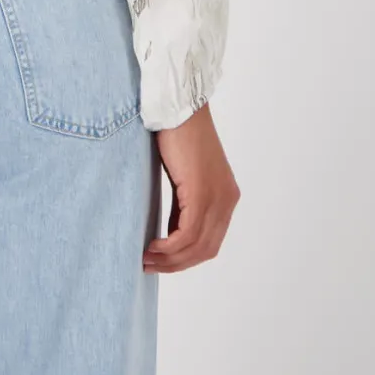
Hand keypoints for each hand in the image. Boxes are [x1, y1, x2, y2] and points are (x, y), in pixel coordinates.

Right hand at [143, 102, 239, 272]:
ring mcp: (217, 198)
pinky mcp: (202, 193)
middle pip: (205, 250)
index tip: (162, 260)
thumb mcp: (184, 177)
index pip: (210, 241)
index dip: (186, 257)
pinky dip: (170, 247)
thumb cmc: (177, 135)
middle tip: (151, 265)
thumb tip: (171, 232)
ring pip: (197, 246)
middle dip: (177, 264)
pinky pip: (188, 234)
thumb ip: (184, 204)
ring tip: (146, 259)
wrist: (178, 108)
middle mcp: (227, 200)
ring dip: (170, 259)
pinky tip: (152, 246)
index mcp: (226, 196)